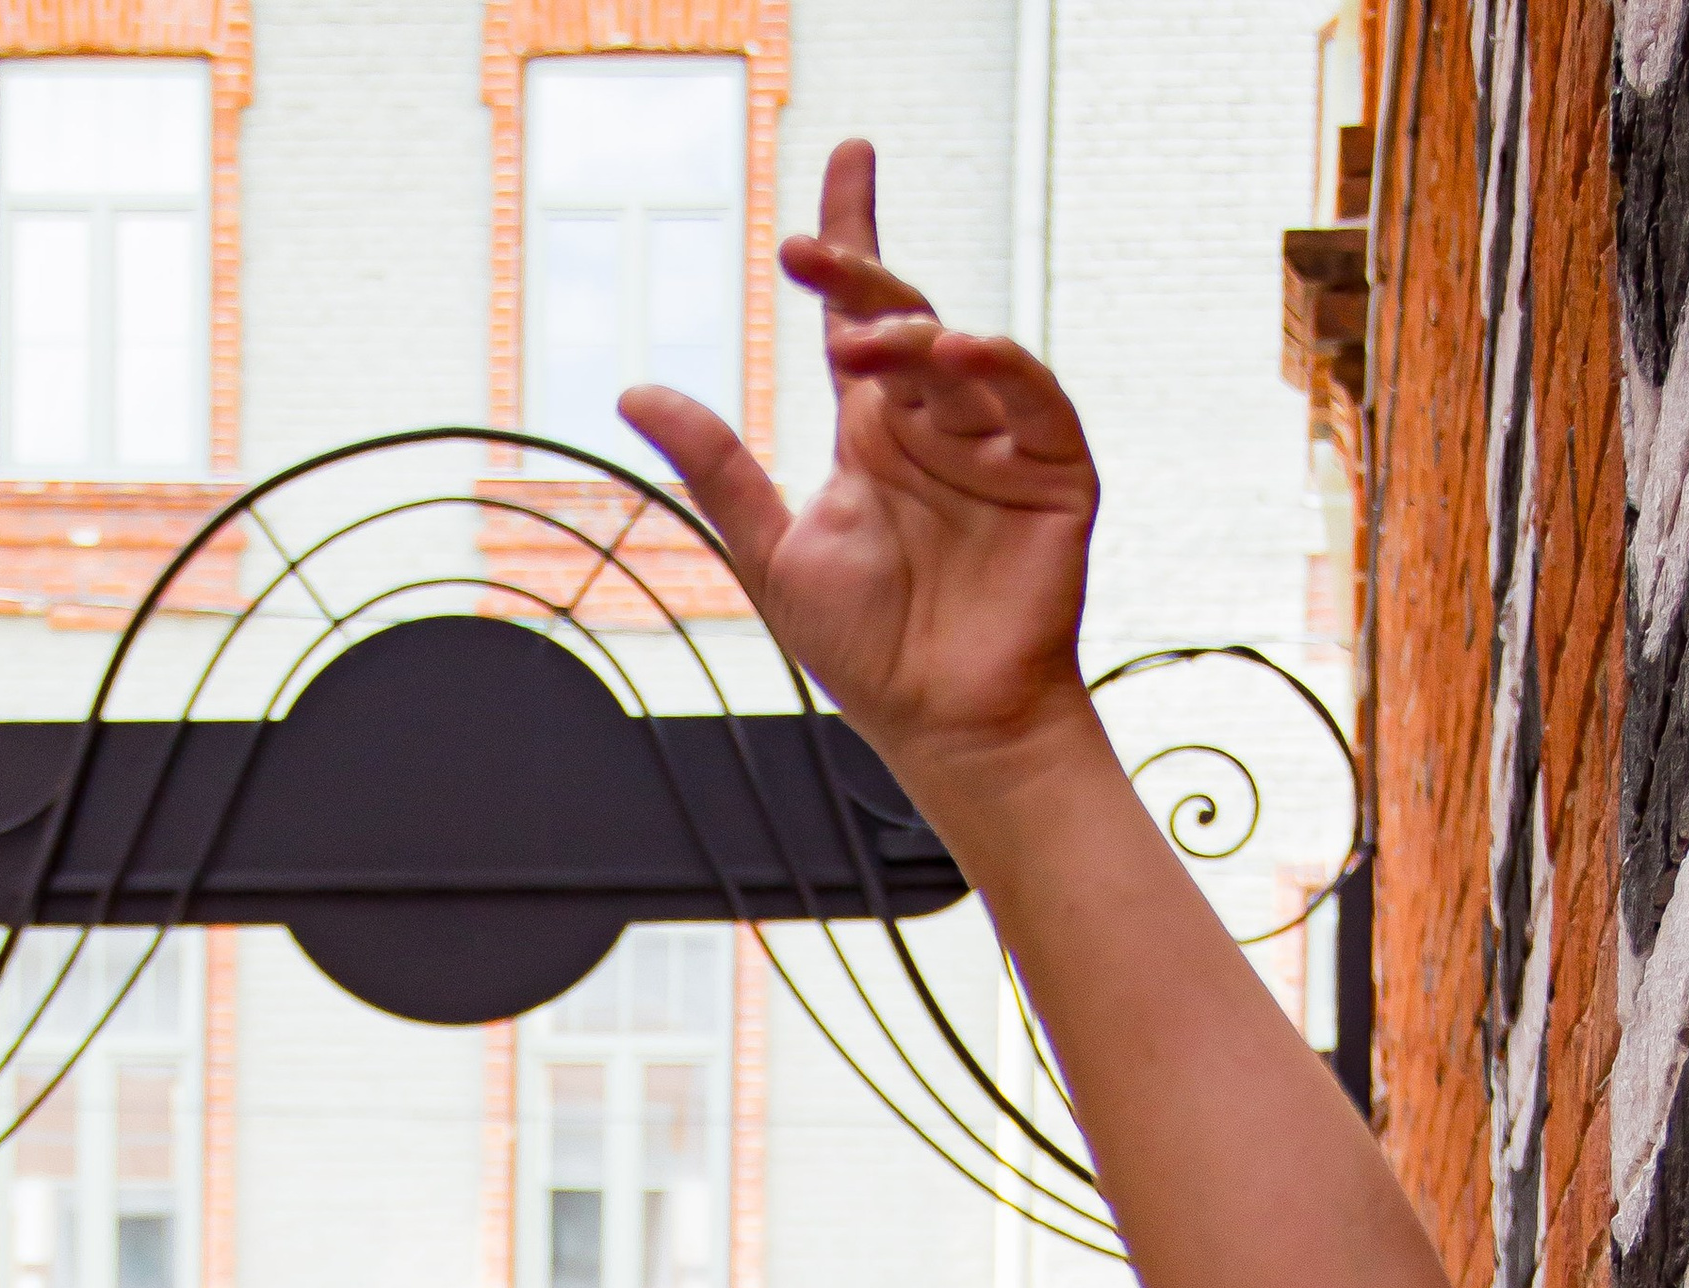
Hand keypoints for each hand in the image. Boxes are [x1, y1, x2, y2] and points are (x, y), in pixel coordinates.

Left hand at [621, 137, 1097, 783]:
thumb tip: (635, 392)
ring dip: (916, 337)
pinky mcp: (1053, 474)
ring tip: (869, 343)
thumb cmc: (867, 654)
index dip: (850, 239)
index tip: (843, 160)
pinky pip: (1034, 399)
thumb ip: (718, 468)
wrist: (947, 727)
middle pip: (904, 320)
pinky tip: (963, 353)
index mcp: (874, 435)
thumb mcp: (772, 553)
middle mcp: (936, 427)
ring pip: (962, 356)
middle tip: (810, 251)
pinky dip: (1003, 370)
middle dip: (863, 274)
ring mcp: (998, 447)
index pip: (857, 315)